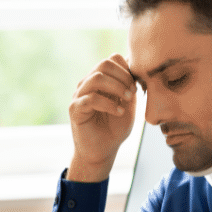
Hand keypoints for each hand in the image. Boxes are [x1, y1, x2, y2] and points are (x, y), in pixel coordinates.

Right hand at [67, 54, 137, 182]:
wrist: (103, 151)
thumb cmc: (115, 128)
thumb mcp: (128, 103)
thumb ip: (130, 85)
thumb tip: (137, 66)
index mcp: (100, 80)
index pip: (112, 60)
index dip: (127, 70)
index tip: (136, 86)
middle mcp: (87, 84)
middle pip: (104, 64)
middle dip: (123, 76)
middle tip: (132, 93)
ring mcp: (79, 95)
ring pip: (96, 78)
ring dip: (117, 88)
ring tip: (127, 100)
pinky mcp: (75, 109)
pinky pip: (90, 99)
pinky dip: (109, 104)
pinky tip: (119, 112)